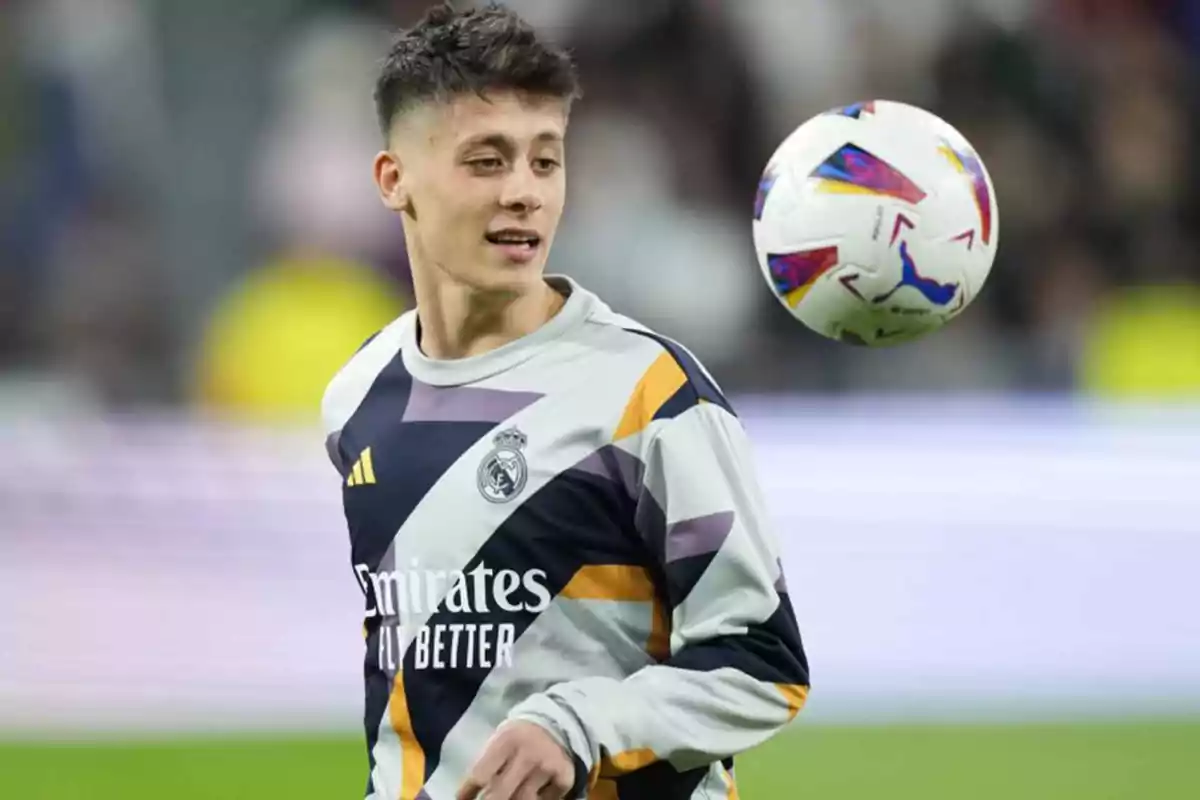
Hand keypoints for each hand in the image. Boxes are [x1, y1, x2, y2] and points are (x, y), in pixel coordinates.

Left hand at [457, 721, 575, 799]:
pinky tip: (533, 793)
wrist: (559, 722)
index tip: (462, 798)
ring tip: (510, 794)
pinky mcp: (564, 778)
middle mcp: (527, 754)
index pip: (480, 774)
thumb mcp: (501, 738)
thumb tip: (469, 793)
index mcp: (506, 740)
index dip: (467, 792)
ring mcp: (547, 768)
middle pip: (499, 794)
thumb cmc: (520, 735)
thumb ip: (488, 762)